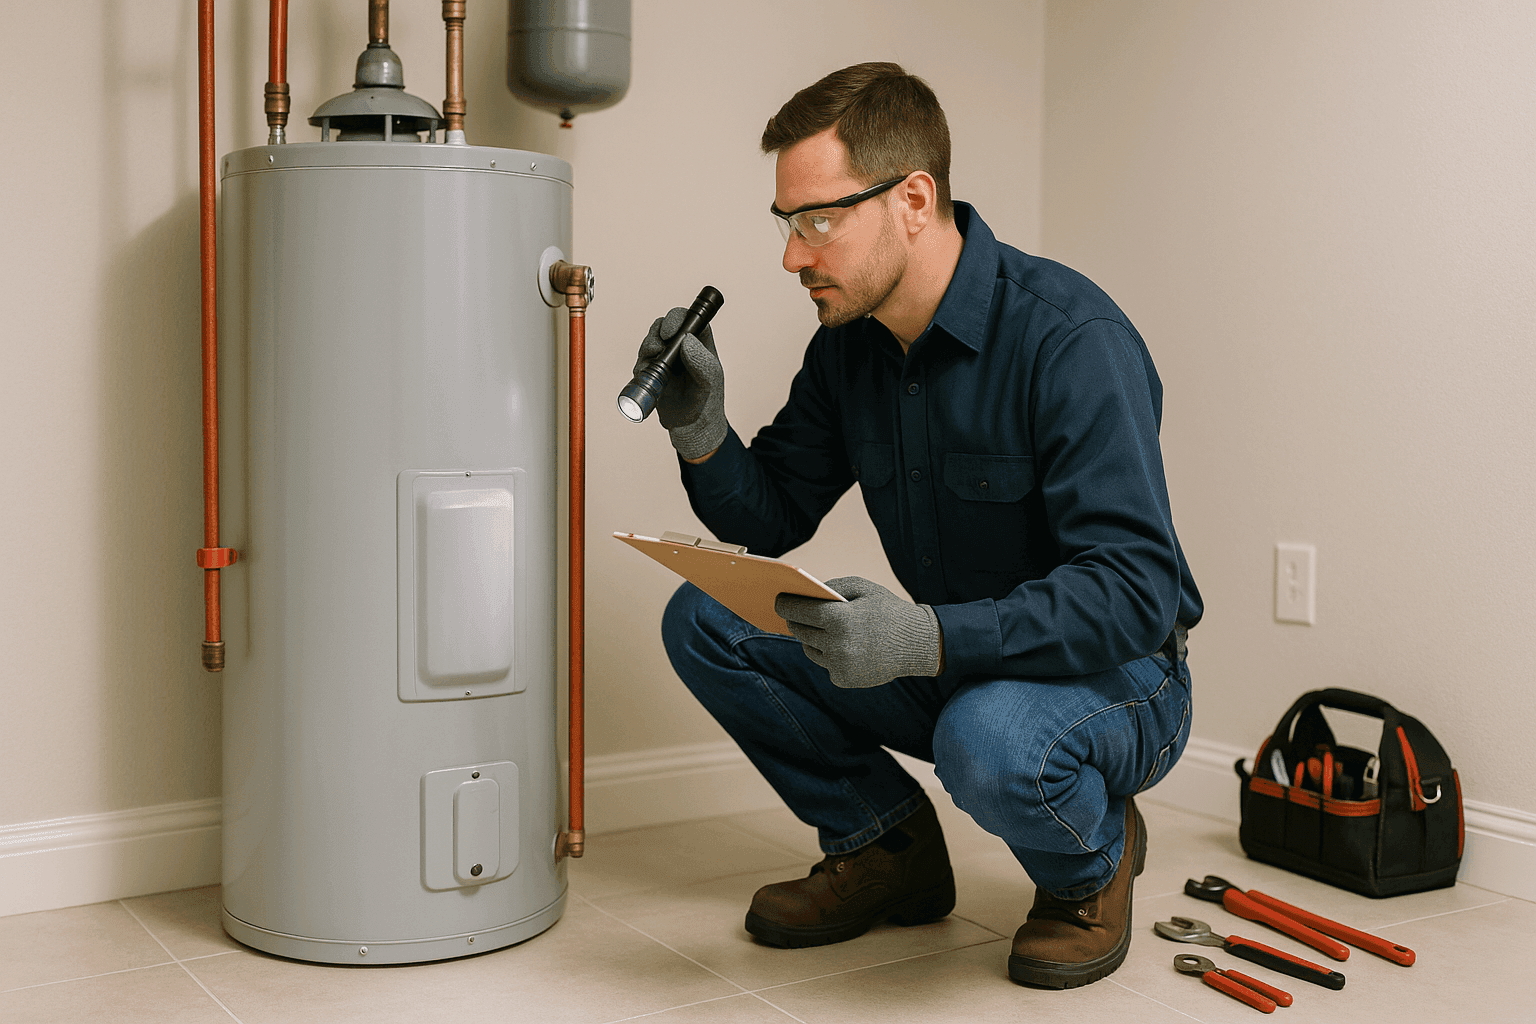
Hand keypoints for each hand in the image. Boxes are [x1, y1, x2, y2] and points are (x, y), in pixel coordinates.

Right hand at [635, 308, 727, 460]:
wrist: (691, 428)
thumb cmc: (707, 403)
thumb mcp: (710, 381)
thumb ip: (701, 360)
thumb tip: (687, 341)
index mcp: (700, 343)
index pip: (689, 320)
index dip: (677, 319)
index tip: (671, 332)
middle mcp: (682, 347)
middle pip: (664, 326)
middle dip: (657, 334)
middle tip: (658, 349)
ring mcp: (666, 359)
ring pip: (650, 341)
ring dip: (647, 349)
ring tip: (653, 364)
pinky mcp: (652, 372)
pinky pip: (641, 361)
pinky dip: (641, 366)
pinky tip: (647, 376)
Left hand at [774, 577, 943, 687]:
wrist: (918, 644)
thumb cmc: (888, 610)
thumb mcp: (863, 588)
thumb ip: (832, 587)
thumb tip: (803, 595)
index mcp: (840, 619)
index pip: (799, 611)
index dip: (785, 605)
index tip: (778, 601)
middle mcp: (836, 644)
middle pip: (800, 631)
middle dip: (795, 621)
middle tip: (792, 614)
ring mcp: (839, 665)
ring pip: (809, 649)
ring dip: (810, 638)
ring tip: (814, 629)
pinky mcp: (843, 679)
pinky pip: (825, 663)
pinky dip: (828, 654)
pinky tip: (839, 645)